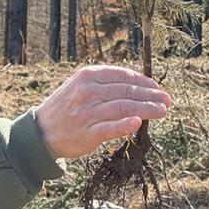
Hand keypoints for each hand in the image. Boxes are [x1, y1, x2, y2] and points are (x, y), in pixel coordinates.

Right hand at [35, 65, 170, 158]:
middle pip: (126, 91)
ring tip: (162, 111)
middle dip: (151, 95)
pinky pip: (109, 127)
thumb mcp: (81, 87)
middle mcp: (87, 91)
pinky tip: (138, 123)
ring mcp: (86, 112)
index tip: (158, 89)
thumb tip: (139, 86)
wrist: (41, 131)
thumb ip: (105, 85)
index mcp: (88, 76)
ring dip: (146, 109)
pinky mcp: (86, 133)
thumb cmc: (66, 107)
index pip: (123, 75)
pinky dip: (125, 125)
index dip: (144, 81)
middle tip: (167, 101)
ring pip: (123, 107)